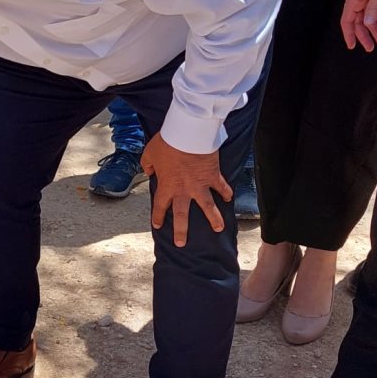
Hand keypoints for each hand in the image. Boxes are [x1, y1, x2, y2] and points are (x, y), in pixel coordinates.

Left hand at [141, 132, 231, 247]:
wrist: (188, 134)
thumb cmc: (167, 142)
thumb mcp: (149, 153)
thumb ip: (148, 165)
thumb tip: (149, 171)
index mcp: (167, 186)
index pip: (160, 206)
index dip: (158, 217)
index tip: (158, 226)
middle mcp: (183, 190)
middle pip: (182, 216)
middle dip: (181, 231)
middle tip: (181, 243)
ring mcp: (200, 185)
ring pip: (208, 207)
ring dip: (214, 219)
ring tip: (218, 229)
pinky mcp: (213, 176)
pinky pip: (222, 187)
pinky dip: (226, 193)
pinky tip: (229, 199)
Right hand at [340, 0, 376, 51]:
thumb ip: (373, 8)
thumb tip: (369, 24)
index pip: (347, 21)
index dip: (349, 34)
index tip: (352, 46)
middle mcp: (358, 0)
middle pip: (358, 22)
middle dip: (364, 35)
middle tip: (371, 47)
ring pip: (369, 17)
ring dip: (374, 29)